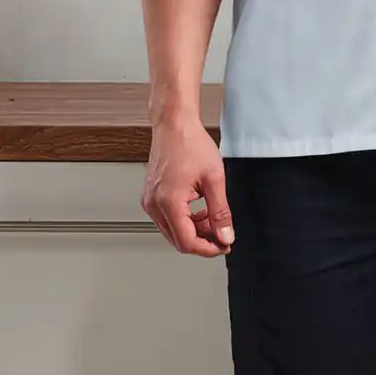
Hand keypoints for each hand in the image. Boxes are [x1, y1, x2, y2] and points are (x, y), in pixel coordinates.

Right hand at [141, 115, 235, 256]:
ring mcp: (150, 200)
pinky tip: (199, 211)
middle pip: (178, 240)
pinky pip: (167, 218)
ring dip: (194, 231)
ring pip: (172, 231)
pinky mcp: (151, 196)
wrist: (174, 125)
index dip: (208, 249)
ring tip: (213, 220)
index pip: (187, 242)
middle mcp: (154, 204)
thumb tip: (225, 235)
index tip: (223, 246)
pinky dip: (184, 220)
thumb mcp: (214, 180)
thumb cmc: (190, 144)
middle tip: (222, 235)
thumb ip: (221, 212)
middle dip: (202, 241)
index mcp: (169, 202)